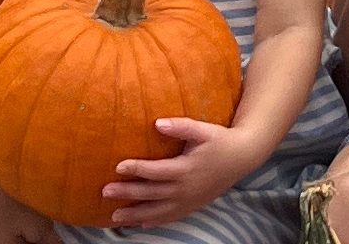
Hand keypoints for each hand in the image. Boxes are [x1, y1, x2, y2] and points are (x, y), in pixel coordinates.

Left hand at [104, 116, 267, 226]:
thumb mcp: (203, 130)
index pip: (155, 171)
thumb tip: (158, 123)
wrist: (242, 158)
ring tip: (114, 216)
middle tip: (105, 192)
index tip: (118, 166)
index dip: (136, 169)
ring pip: (157, 212)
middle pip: (150, 193)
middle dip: (127, 193)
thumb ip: (181, 126)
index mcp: (186, 168)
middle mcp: (184, 188)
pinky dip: (153, 222)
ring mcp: (188, 201)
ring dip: (135, 215)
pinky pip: (169, 218)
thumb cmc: (220, 140)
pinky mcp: (191, 207)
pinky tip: (140, 224)